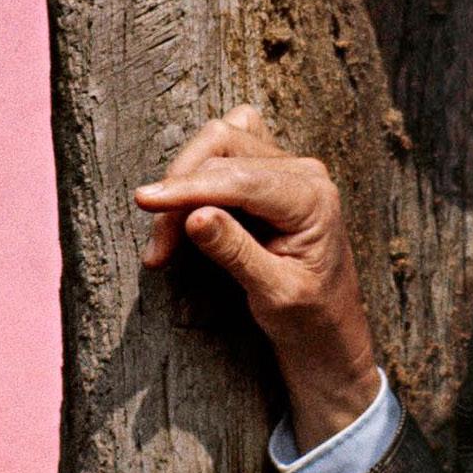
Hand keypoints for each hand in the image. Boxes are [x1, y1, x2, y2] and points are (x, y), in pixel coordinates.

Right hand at [135, 105, 381, 450]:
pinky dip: (201, 168)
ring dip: (185, 183)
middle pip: (223, 151)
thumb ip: (236, 252)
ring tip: (168, 241)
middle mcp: (303, 172)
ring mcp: (287, 166)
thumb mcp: (274, 294)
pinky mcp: (270, 171)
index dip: (189, 188)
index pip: (240, 179)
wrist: (328, 328)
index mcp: (313, 198)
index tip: (145, 200)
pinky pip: (228, 146)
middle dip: (181, 193)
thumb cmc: (308, 316)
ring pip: (219, 144)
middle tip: (159, 251)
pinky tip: (190, 201)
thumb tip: (194, 216)